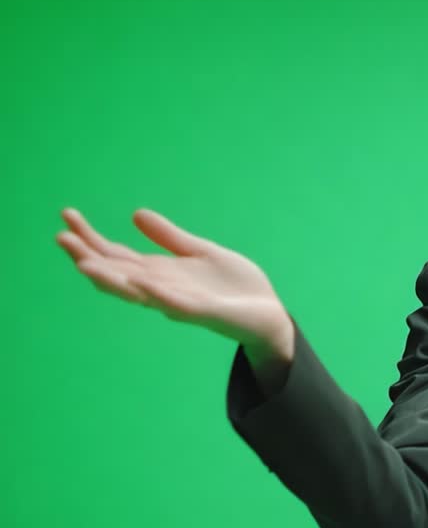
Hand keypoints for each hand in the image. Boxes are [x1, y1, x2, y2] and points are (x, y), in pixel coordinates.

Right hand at [55, 207, 292, 352]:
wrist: (267, 312)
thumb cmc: (233, 286)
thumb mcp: (200, 252)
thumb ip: (170, 238)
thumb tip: (136, 214)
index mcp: (159, 273)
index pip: (116, 256)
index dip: (90, 238)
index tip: (67, 216)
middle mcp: (162, 289)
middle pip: (117, 273)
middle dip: (88, 257)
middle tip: (61, 237)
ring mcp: (180, 302)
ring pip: (138, 293)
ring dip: (112, 279)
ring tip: (85, 264)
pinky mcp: (204, 312)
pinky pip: (177, 305)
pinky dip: (159, 295)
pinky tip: (143, 283)